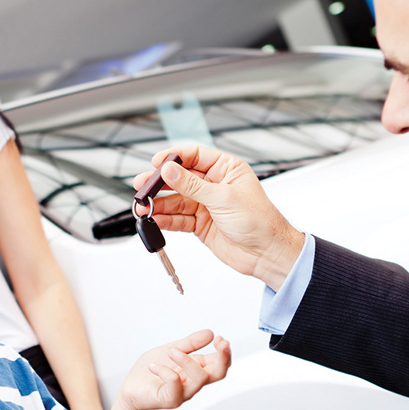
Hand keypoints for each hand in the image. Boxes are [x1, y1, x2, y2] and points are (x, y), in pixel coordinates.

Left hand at [118, 329, 230, 409]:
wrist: (130, 387)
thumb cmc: (150, 370)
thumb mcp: (170, 350)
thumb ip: (190, 343)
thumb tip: (210, 333)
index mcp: (196, 370)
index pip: (220, 365)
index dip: (225, 352)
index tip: (219, 339)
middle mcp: (193, 383)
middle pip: (219, 374)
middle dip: (223, 357)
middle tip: (219, 342)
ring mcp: (182, 393)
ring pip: (199, 378)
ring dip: (187, 360)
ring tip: (171, 351)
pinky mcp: (168, 399)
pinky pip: (175, 385)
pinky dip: (165, 371)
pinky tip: (153, 366)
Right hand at [134, 145, 304, 289]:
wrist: (266, 253)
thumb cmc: (259, 221)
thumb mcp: (223, 198)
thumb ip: (193, 185)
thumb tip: (170, 170)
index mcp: (226, 169)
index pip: (194, 156)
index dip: (173, 158)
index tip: (156, 163)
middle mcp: (215, 185)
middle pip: (180, 178)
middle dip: (160, 182)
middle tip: (142, 185)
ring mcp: (207, 205)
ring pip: (176, 200)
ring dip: (159, 203)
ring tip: (143, 206)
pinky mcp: (201, 224)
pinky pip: (179, 219)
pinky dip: (166, 219)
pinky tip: (155, 219)